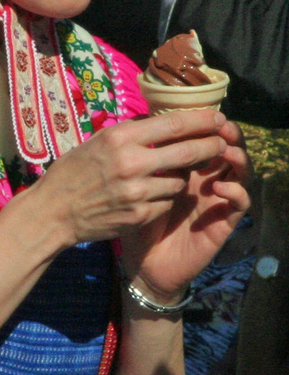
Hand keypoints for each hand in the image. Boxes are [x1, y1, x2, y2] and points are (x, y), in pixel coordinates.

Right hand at [33, 108, 238, 252]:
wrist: (53, 212)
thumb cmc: (71, 173)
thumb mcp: (96, 143)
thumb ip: (129, 135)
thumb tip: (161, 123)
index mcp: (119, 139)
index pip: (174, 124)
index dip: (202, 120)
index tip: (217, 117)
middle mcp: (131, 163)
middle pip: (189, 151)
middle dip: (211, 146)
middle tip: (220, 143)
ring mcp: (137, 191)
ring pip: (180, 181)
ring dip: (181, 177)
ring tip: (170, 175)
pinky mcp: (139, 214)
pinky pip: (167, 202)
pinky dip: (164, 198)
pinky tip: (151, 195)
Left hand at [122, 117, 249, 300]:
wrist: (143, 263)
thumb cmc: (135, 222)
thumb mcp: (133, 187)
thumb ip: (139, 162)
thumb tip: (135, 127)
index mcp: (185, 168)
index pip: (200, 139)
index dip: (202, 125)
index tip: (196, 111)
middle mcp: (205, 180)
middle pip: (225, 149)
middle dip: (225, 134)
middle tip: (220, 124)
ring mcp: (217, 200)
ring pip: (240, 172)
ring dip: (237, 158)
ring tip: (225, 150)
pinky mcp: (224, 222)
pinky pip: (239, 203)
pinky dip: (235, 192)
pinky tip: (219, 187)